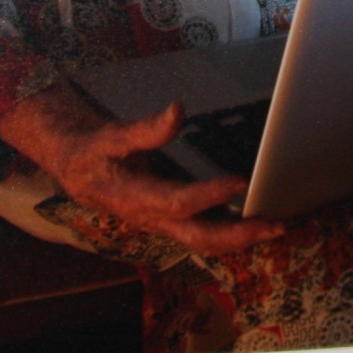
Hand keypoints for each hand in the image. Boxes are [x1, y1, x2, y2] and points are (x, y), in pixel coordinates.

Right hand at [0, 83, 284, 256]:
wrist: (77, 173)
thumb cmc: (94, 152)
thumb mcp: (111, 136)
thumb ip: (145, 129)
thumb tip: (177, 110)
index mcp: (135, 198)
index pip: (178, 202)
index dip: (210, 194)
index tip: (240, 181)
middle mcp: (151, 219)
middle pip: (200, 237)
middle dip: (239, 235)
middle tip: (275, 226)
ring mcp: (162, 225)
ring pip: (204, 241)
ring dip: (241, 238)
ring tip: (275, 227)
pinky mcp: (169, 222)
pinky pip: (202, 234)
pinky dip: (229, 232)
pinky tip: (253, 223)